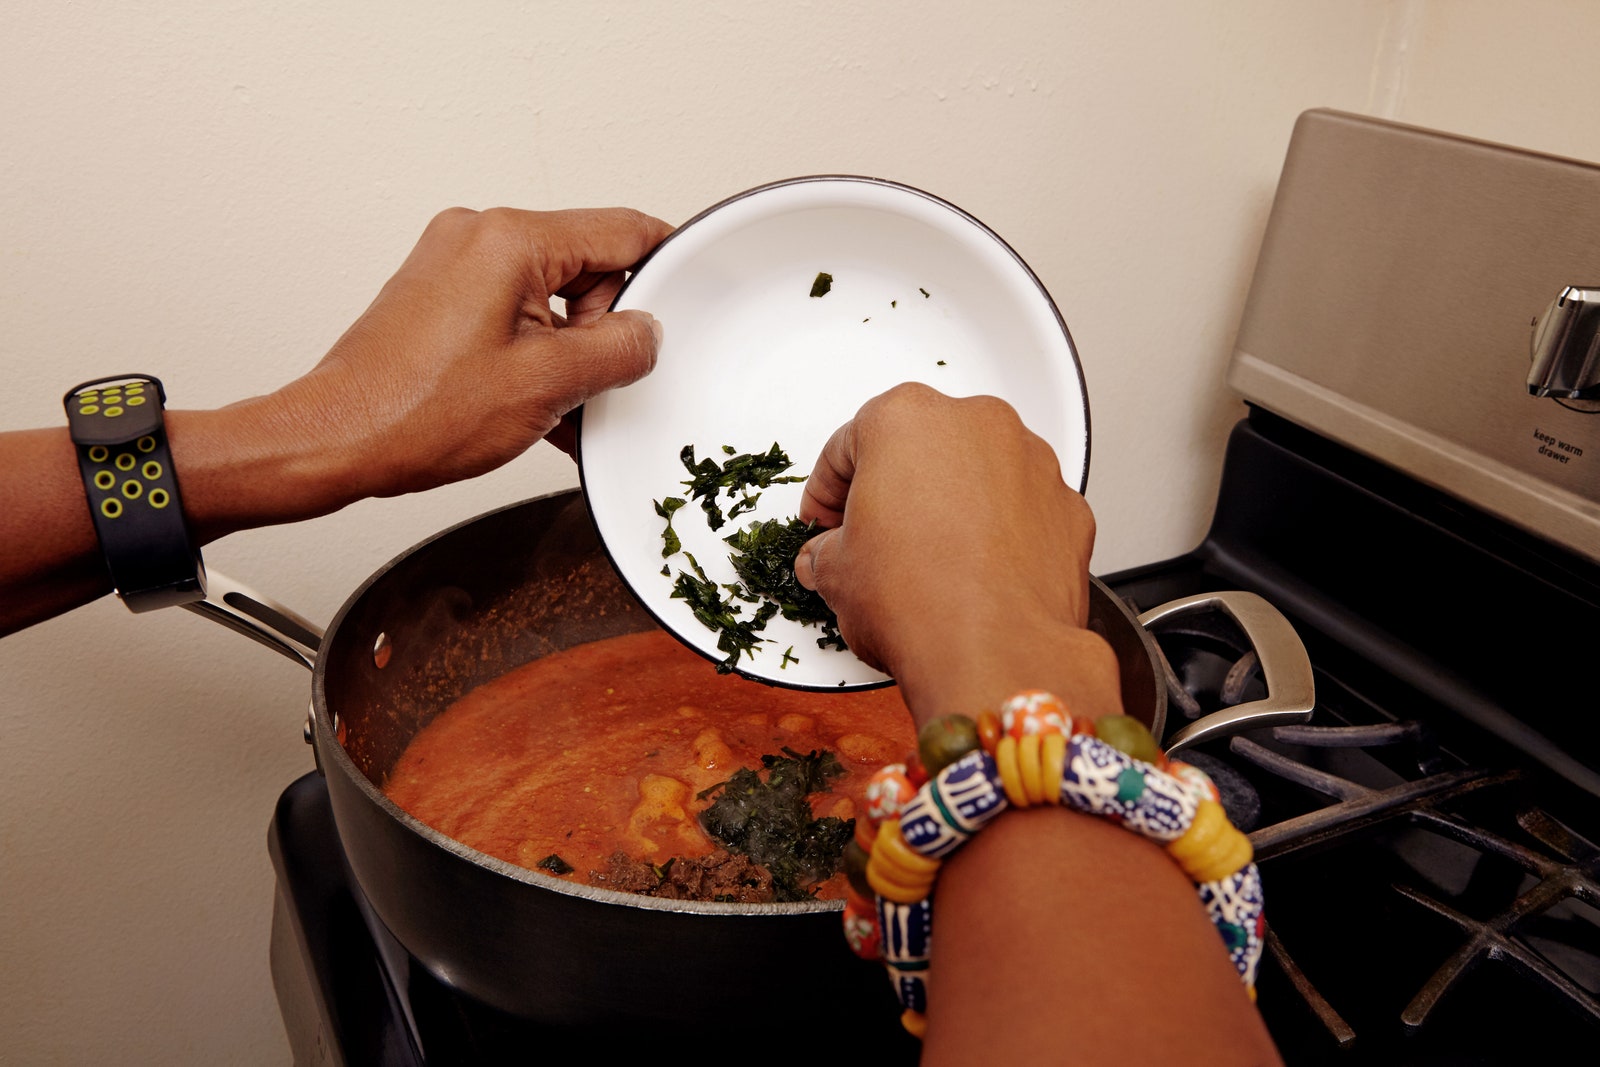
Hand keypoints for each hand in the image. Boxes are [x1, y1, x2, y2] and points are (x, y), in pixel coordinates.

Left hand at [264, 206, 671, 500]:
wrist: (337, 440)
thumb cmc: (415, 412)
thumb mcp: (549, 384)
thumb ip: (618, 349)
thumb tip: (645, 334)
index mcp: (509, 240)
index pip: (620, 231)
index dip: (663, 265)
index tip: (685, 294)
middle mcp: (476, 236)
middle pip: (585, 265)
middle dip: (602, 326)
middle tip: (590, 381)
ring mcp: (453, 264)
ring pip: (550, 295)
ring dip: (567, 348)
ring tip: (551, 403)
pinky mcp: (439, 296)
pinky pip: (513, 312)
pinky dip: (534, 352)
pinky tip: (534, 403)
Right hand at [793, 383, 1121, 727]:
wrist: (995, 655)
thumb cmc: (922, 603)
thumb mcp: (837, 574)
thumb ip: (826, 552)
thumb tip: (828, 559)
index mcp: (906, 419)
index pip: (849, 444)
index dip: (827, 489)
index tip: (826, 518)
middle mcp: (975, 425)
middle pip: (920, 447)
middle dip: (895, 490)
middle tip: (874, 537)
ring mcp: (1030, 462)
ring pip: (978, 472)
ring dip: (953, 505)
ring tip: (930, 559)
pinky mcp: (1067, 507)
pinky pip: (1023, 508)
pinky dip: (1002, 531)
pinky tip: (977, 571)